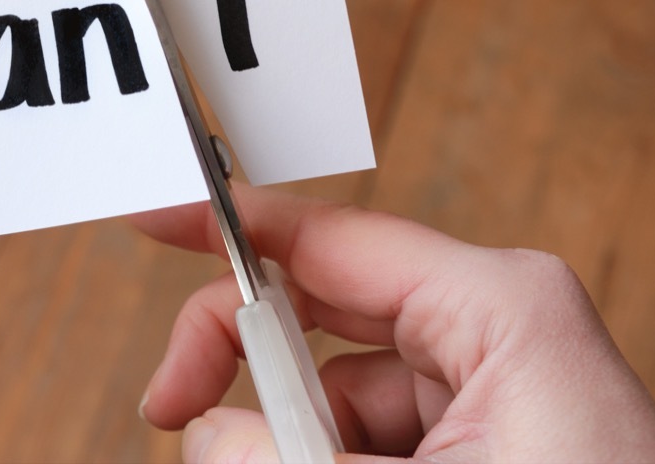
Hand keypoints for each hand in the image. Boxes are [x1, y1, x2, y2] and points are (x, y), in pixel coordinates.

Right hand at [132, 186, 654, 462]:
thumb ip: (287, 455)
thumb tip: (207, 432)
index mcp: (498, 307)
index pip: (327, 237)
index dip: (228, 224)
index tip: (156, 216)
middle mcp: (493, 331)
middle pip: (318, 312)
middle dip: (241, 359)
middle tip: (172, 406)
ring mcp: (488, 391)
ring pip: (336, 390)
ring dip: (286, 436)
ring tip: (271, 462)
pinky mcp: (483, 441)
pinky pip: (371, 435)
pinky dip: (325, 457)